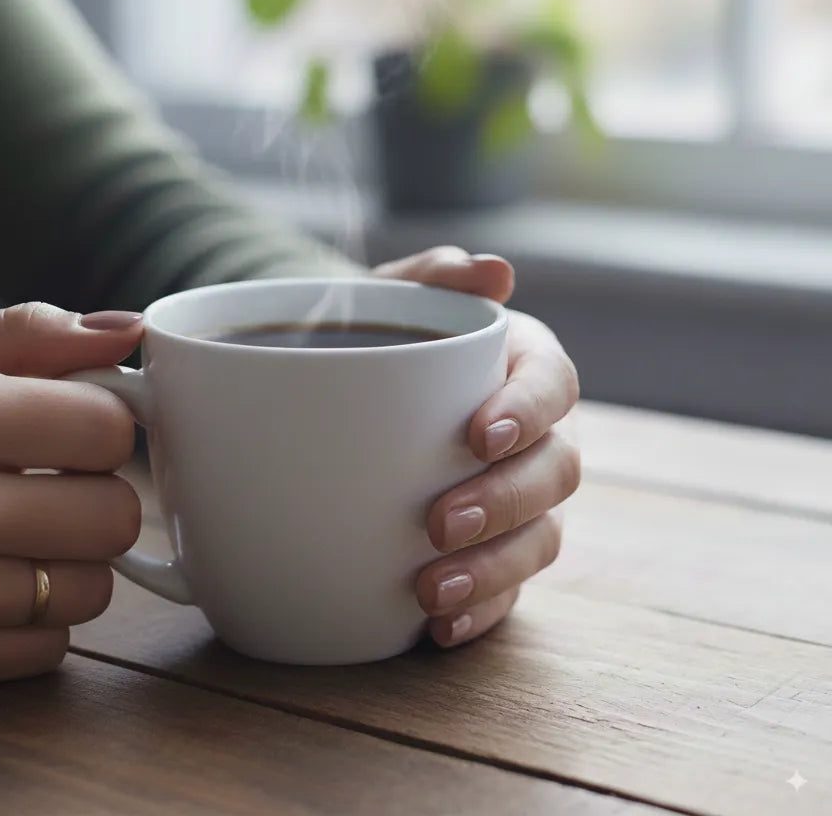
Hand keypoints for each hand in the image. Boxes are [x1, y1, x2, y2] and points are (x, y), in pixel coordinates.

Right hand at [0, 303, 145, 687]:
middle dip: (98, 493)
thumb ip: (32, 333)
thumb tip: (128, 332)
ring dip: (73, 560)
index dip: (104, 426)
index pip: (107, 429)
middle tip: (52, 483)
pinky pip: (51, 648)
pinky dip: (38, 617)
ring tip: (19, 533)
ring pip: (94, 588)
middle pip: (115, 516)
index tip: (75, 428)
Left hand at [374, 246, 580, 646]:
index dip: (530, 410)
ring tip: (430, 592)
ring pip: (542, 539)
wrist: (341, 394)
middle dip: (506, 500)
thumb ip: (430, 276)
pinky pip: (508, 591)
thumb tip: (492, 269)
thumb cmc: (376, 339)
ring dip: (495, 569)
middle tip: (440, 522)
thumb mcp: (388, 300)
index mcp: (521, 367)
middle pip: (557, 471)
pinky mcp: (498, 552)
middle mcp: (536, 436)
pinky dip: (481, 610)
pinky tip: (439, 628)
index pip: (552, 384)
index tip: (480, 434)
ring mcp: (523, 501)